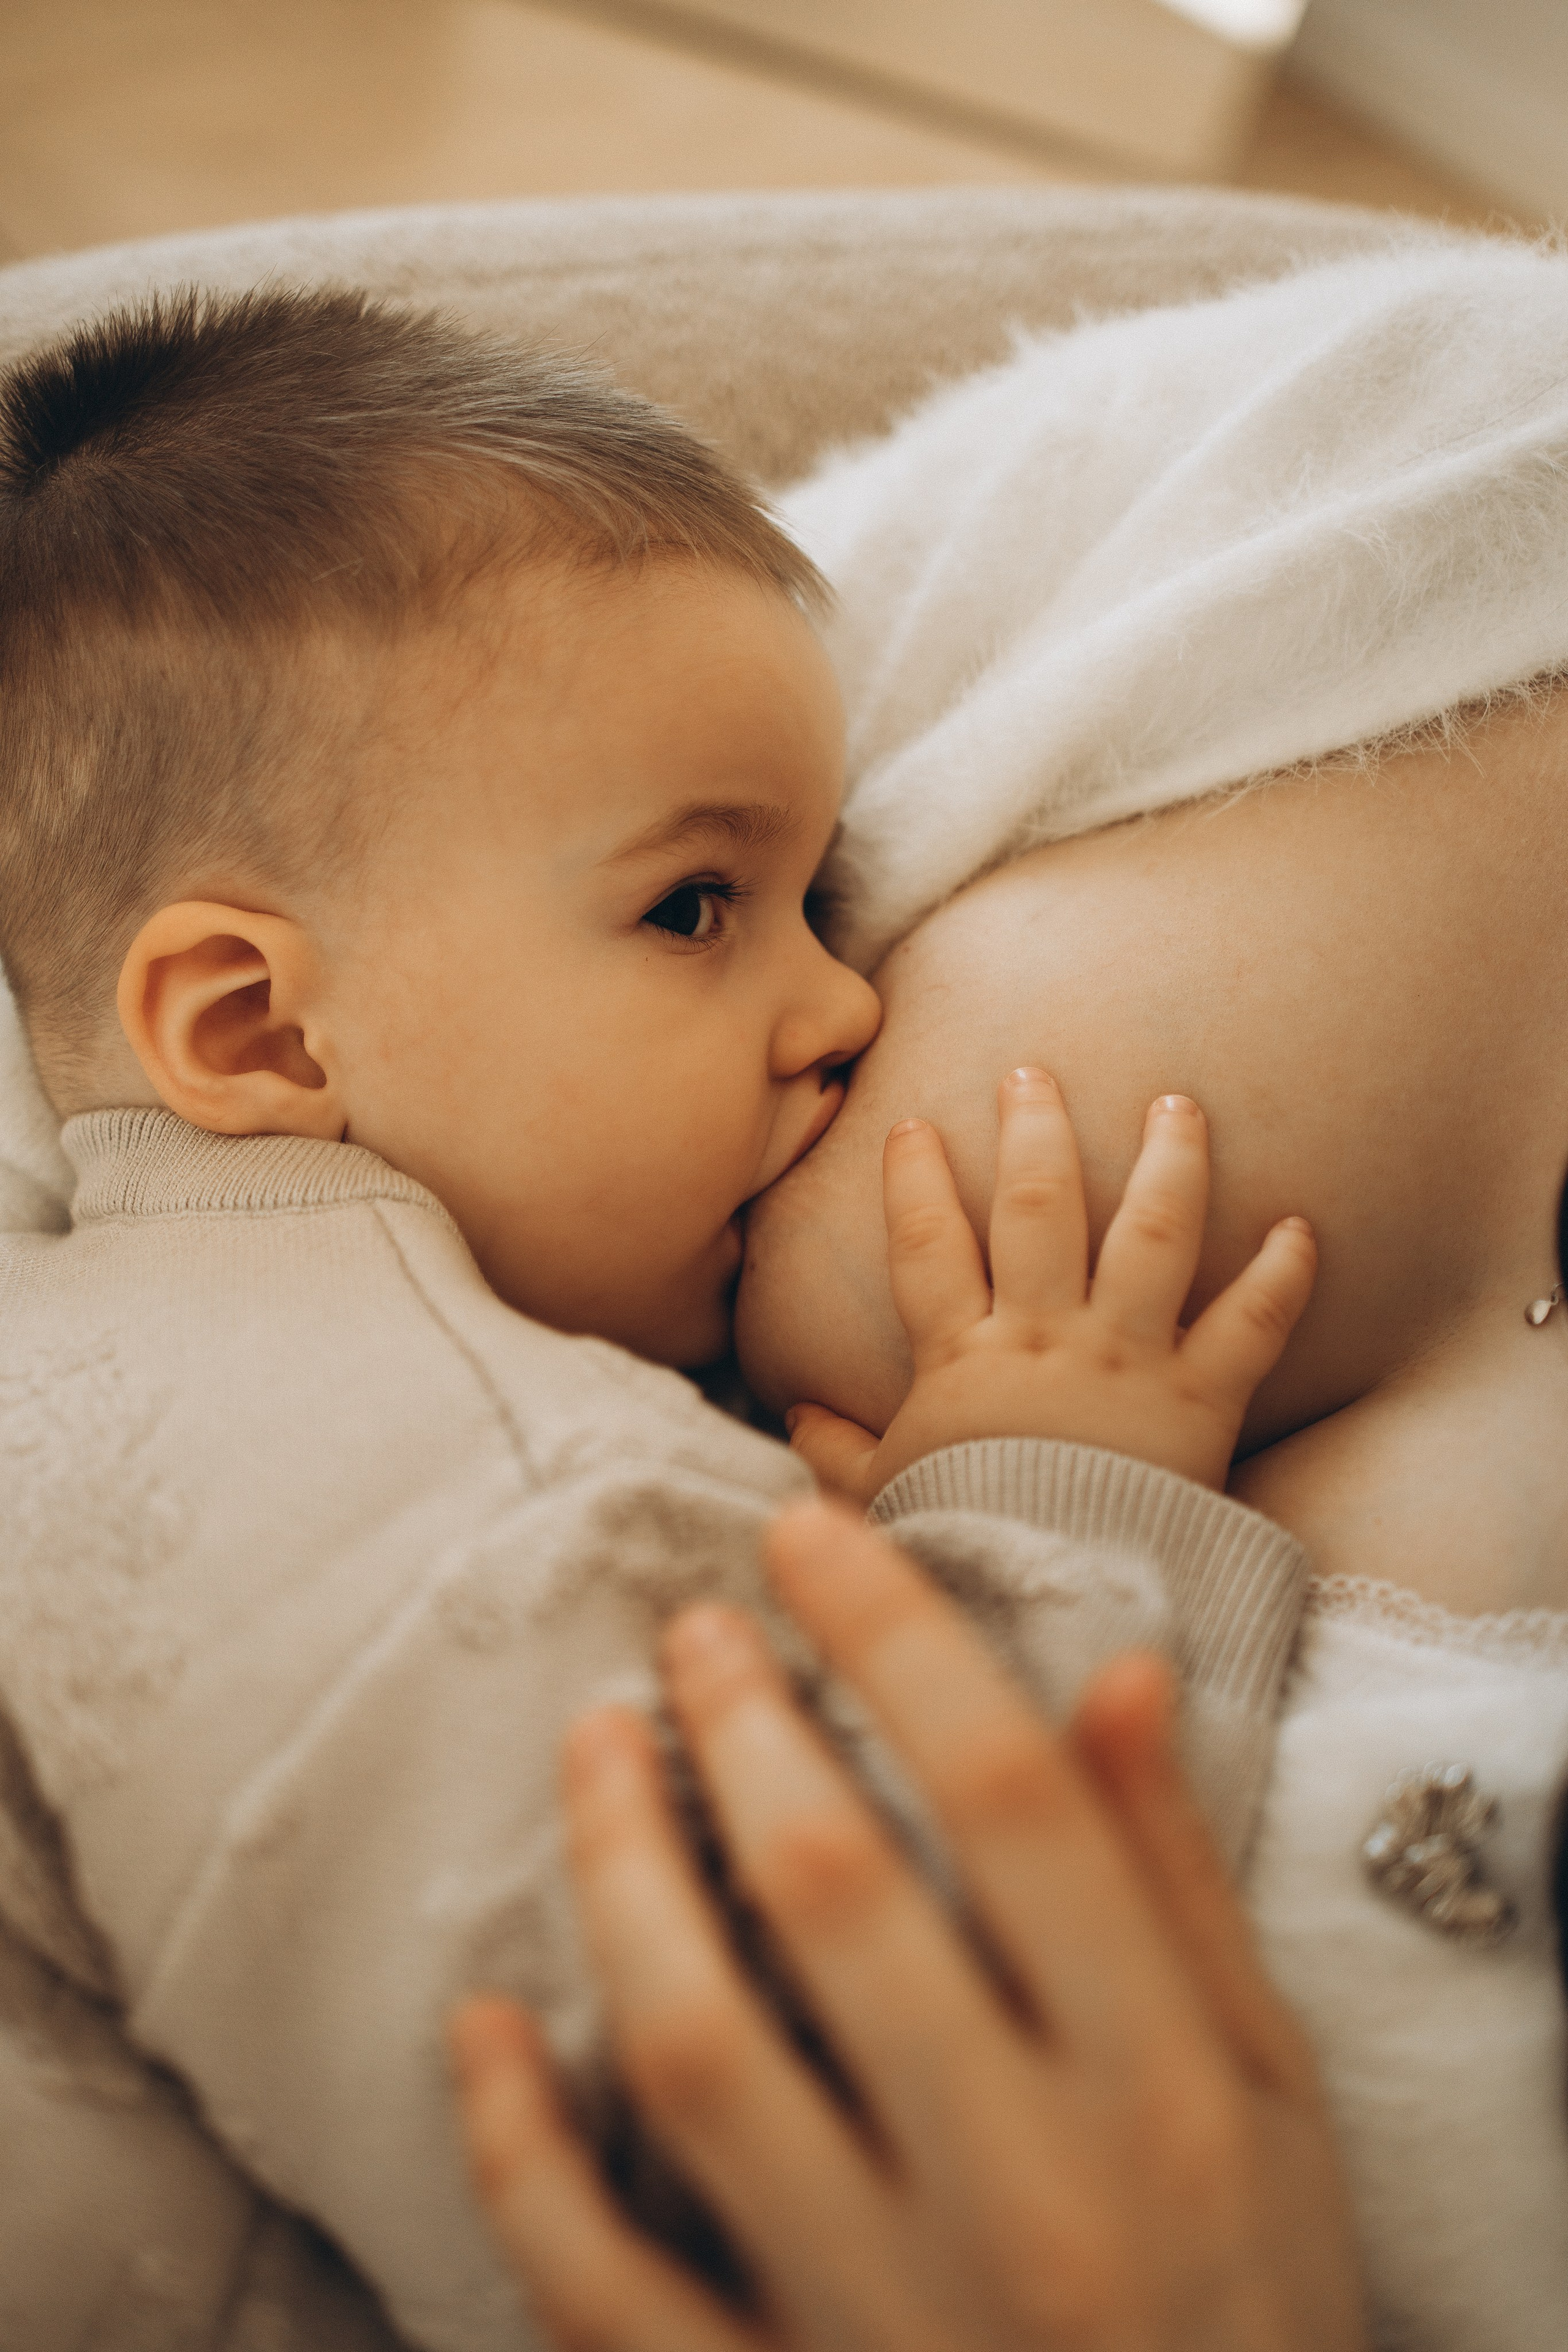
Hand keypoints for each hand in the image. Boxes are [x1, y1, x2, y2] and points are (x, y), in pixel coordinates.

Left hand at [450, 1500, 1365, 2351]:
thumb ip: (1177, 1887)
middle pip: (831, 1893)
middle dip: (740, 1722)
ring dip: (619, 1873)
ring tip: (592, 1746)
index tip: (807, 1533)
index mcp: (1158, 2092)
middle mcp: (1020, 2191)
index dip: (895, 1635)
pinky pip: (601, 2281)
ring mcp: (880, 2312)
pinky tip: (480, 2025)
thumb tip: (1119, 1671)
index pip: (1010, 1800)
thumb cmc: (1248, 2300)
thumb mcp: (1271, 2094)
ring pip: (694, 2052)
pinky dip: (519, 2150)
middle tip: (690, 1630)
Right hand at [787, 1068, 1314, 1503]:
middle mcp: (1047, 1339)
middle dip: (1036, 1131)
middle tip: (1035, 1072)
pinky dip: (1282, 1274)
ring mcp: (1128, 1361)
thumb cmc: (966, 1551)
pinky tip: (1301, 1226)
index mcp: (964, 1359)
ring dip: (1169, 1161)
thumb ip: (840, 1453)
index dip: (917, 1181)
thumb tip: (795, 1415)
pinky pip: (1252, 1324)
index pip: (929, 1245)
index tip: (912, 1125)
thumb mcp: (886, 1499)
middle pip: (1039, 1208)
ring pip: (1151, 1233)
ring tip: (1177, 1104)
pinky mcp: (1202, 1400)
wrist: (1054, 1606)